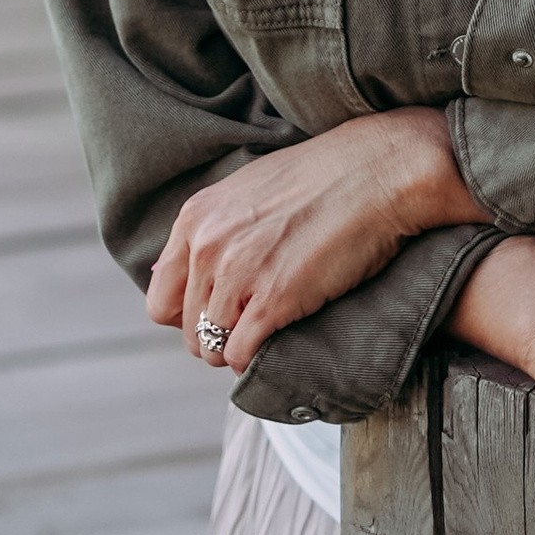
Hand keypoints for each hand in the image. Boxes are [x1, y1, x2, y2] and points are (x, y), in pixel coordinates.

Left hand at [149, 108, 486, 373]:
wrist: (374, 172)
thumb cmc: (318, 180)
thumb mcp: (246, 191)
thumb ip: (213, 229)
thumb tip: (185, 273)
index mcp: (195, 217)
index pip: (160, 299)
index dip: (188, 316)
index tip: (217, 315)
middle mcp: (208, 245)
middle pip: (187, 330)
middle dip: (215, 338)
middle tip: (248, 328)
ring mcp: (239, 273)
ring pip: (211, 347)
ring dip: (236, 351)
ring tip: (264, 336)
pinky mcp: (273, 299)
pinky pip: (241, 355)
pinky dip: (255, 361)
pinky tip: (276, 345)